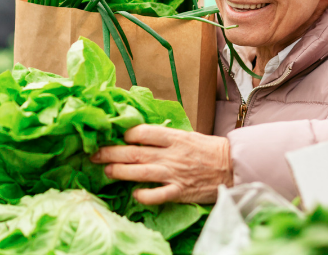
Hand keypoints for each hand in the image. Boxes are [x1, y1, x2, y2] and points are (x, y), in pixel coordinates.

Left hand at [90, 124, 232, 204]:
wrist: (232, 166)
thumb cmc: (209, 149)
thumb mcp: (187, 135)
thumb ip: (165, 136)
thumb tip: (140, 134)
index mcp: (174, 137)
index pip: (142, 132)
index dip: (124, 134)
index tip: (114, 136)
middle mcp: (171, 155)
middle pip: (134, 152)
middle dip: (110, 153)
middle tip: (94, 154)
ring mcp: (174, 174)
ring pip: (140, 173)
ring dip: (119, 172)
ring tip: (106, 171)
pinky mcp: (179, 191)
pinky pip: (157, 195)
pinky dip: (144, 195)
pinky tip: (135, 194)